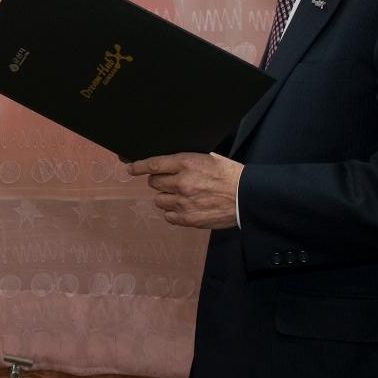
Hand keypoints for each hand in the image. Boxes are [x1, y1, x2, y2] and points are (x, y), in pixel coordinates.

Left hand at [127, 152, 242, 229]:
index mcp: (186, 163)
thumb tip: (166, 163)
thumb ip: (185, 161)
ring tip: (182, 195)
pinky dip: (174, 212)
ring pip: (159, 200)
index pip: (153, 164)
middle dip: (160, 181)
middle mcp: (182, 182)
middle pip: (154, 183)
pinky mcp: (188, 219)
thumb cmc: (229, 175)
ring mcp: (184, 202)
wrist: (247, 196)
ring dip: (166, 197)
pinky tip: (185, 207)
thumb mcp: (207, 158)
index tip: (131, 168)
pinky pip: (169, 216)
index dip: (138, 166)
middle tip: (172, 182)